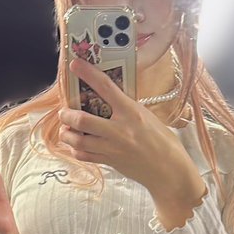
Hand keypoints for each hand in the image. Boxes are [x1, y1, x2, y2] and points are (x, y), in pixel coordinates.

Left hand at [59, 58, 194, 194]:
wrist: (168, 169)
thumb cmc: (162, 140)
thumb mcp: (146, 116)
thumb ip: (127, 108)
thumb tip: (109, 100)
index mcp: (131, 112)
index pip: (105, 87)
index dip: (87, 73)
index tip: (75, 64)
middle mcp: (119, 129)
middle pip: (82, 120)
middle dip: (67, 115)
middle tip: (64, 112)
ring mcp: (113, 148)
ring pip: (79, 141)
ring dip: (67, 134)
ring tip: (65, 130)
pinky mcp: (110, 162)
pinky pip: (85, 156)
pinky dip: (75, 150)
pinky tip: (75, 146)